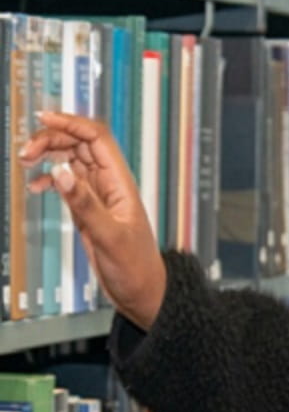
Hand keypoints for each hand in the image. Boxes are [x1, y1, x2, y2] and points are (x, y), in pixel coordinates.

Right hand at [19, 111, 166, 330]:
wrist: (141, 293)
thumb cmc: (136, 268)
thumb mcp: (109, 237)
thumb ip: (86, 205)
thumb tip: (62, 171)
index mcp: (120, 184)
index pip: (97, 139)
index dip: (72, 123)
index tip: (43, 119)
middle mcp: (109, 185)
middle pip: (80, 144)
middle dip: (52, 138)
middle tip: (25, 151)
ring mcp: (98, 196)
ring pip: (71, 160)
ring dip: (48, 154)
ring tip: (25, 161)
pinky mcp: (88, 210)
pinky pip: (67, 183)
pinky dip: (49, 178)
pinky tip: (35, 185)